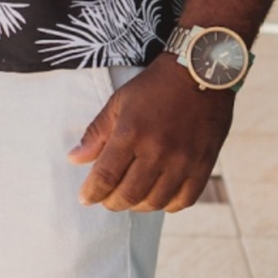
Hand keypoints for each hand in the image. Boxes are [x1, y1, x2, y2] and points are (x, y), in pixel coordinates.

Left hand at [69, 56, 234, 212]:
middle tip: (108, 198)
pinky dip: (168, 204)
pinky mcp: (204, 164)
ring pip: (155, 202)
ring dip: (138, 206)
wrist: (201, 72)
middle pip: (129, 195)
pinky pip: (184, 200)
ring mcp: (183, 160)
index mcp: (132, 133)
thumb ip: (97, 133)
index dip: (92, 193)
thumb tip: (74, 159)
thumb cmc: (156, 86)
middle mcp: (158, 150)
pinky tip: (159, 196)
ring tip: (132, 197)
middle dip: (112, 202)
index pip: (105, 177)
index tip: (86, 198)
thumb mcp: (119, 101)